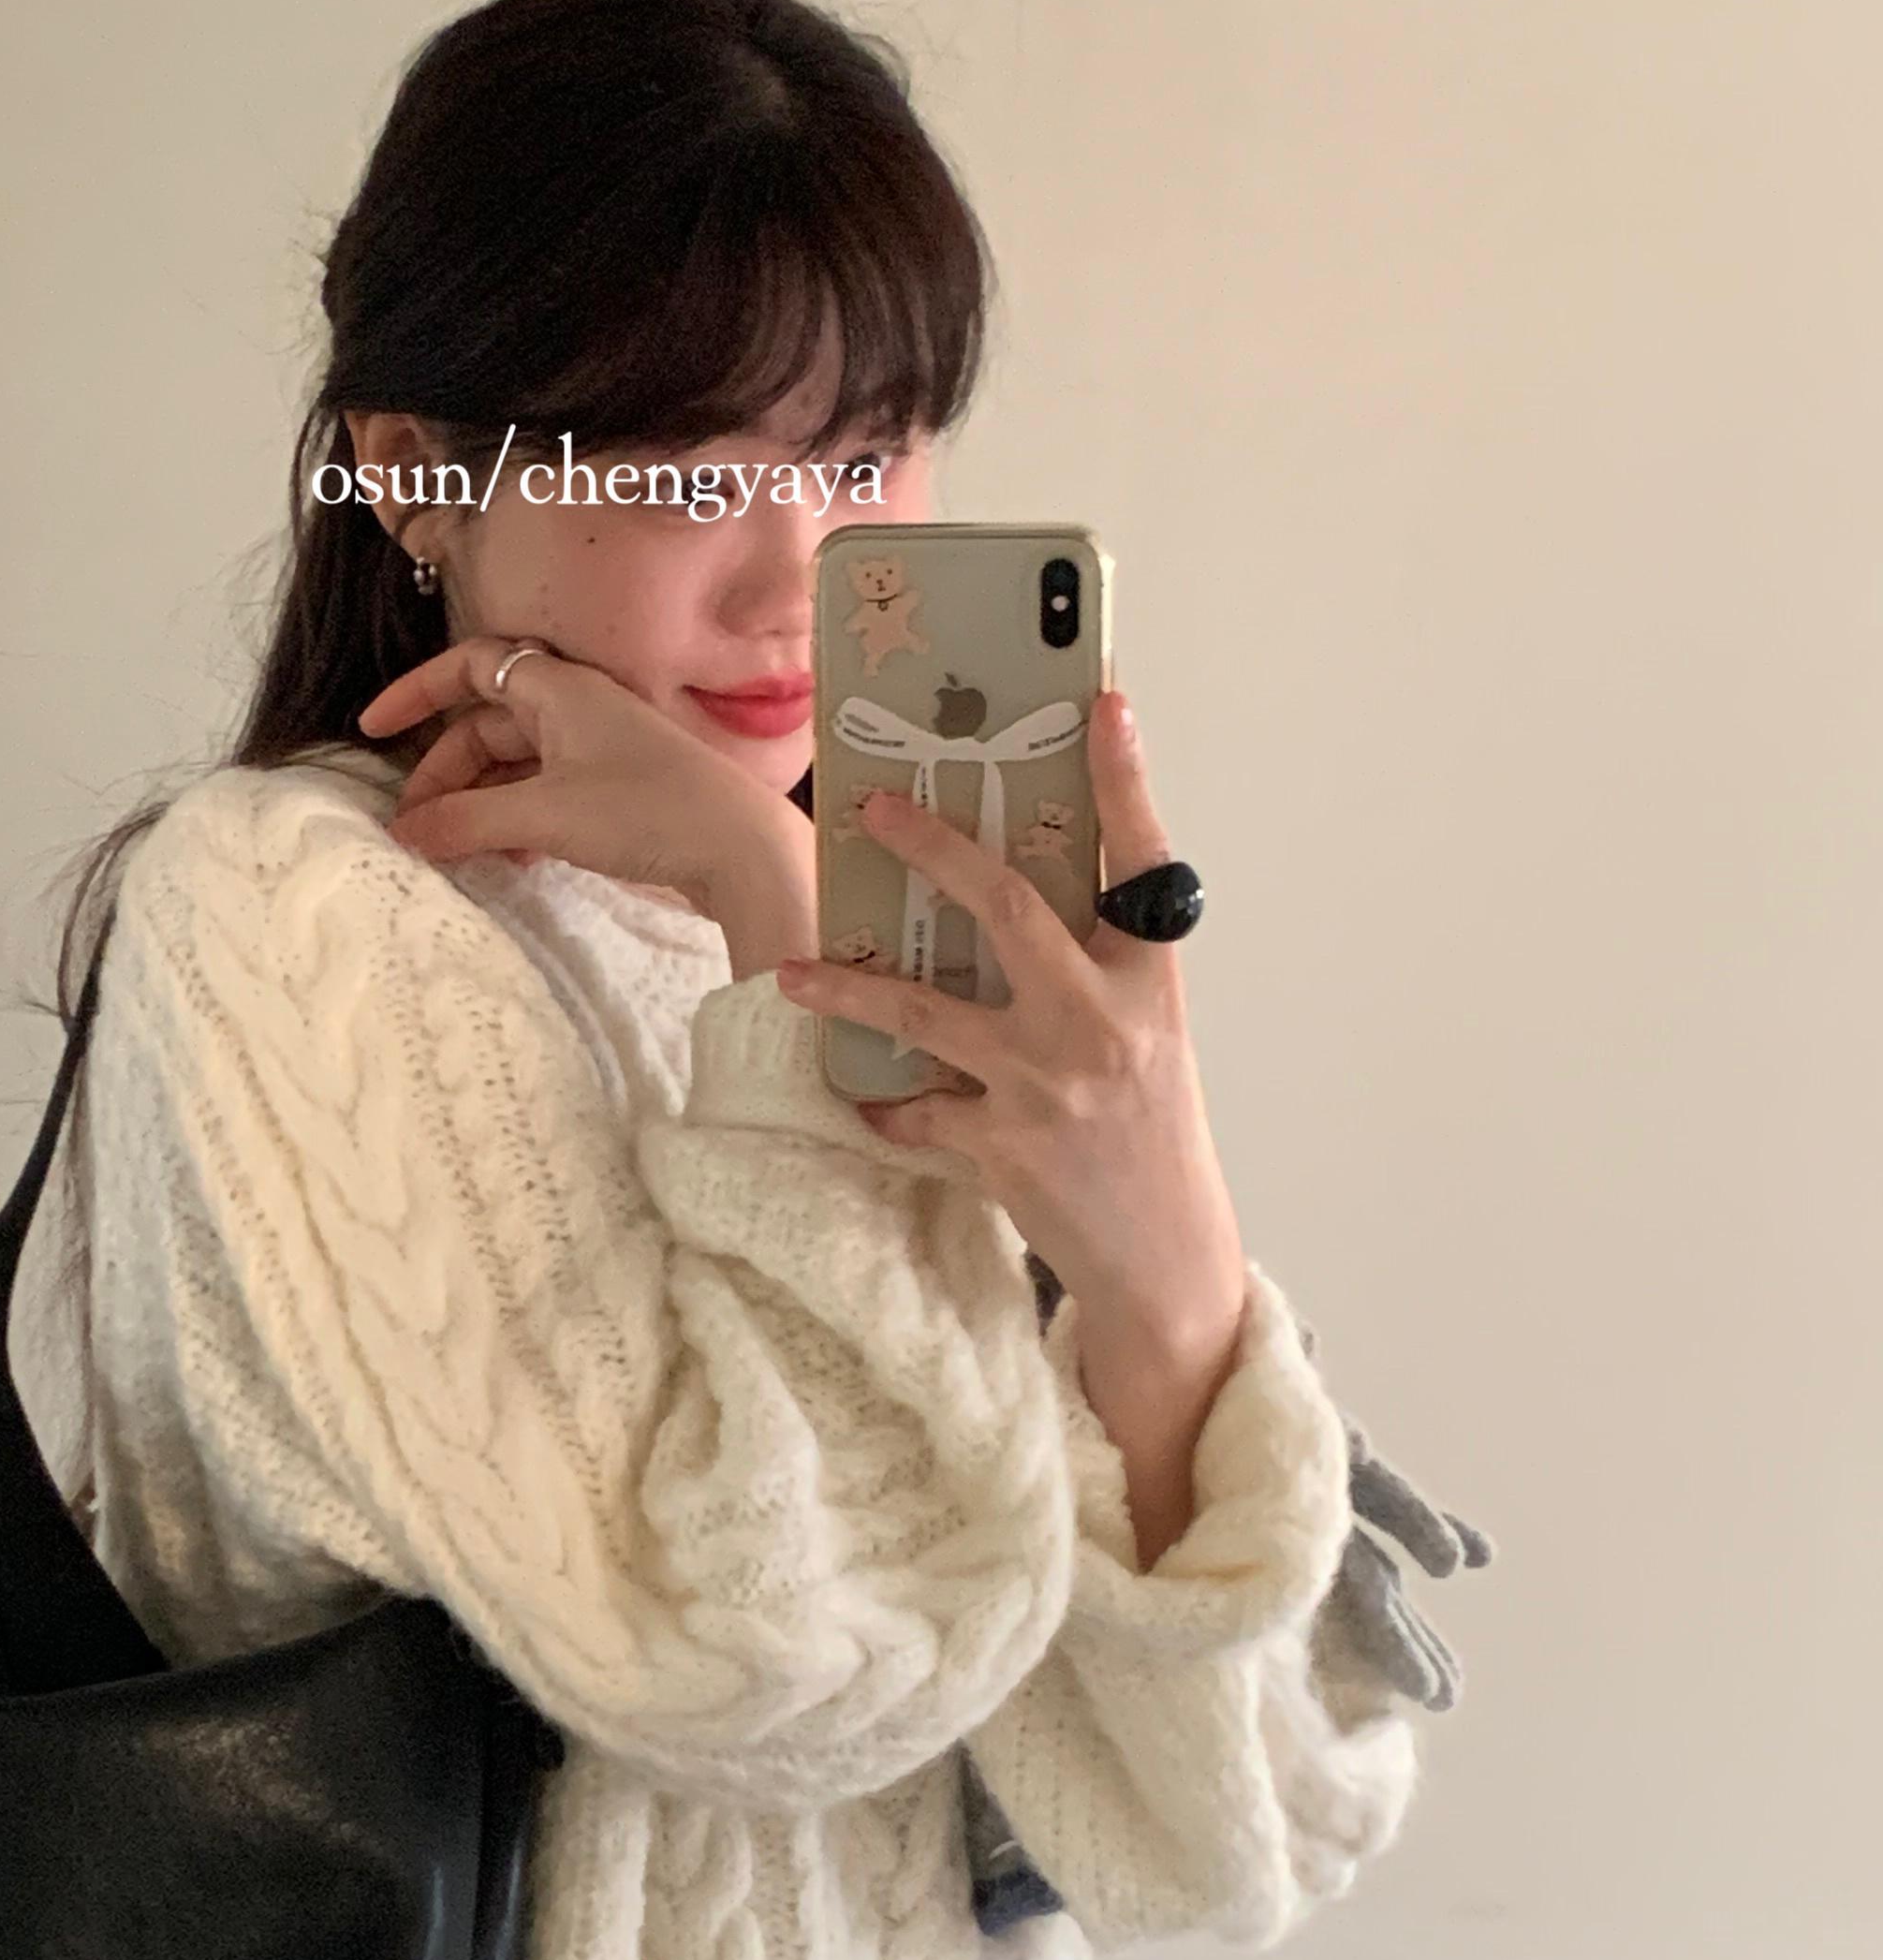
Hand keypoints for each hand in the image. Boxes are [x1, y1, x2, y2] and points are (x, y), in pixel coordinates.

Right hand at [356, 636, 805, 945]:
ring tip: (450, 848)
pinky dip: (513, 820)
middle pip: (487, 724)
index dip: (418, 692)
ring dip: (477, 802)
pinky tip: (504, 859)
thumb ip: (467, 821)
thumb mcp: (545, 815)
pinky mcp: (616, 792)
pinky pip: (544, 794)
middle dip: (444, 771)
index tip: (373, 729)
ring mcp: (598, 750)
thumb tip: (405, 832)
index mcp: (559, 688)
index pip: (472, 666)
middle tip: (413, 825)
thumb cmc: (648, 812)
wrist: (741, 850)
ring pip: (515, 765)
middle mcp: (577, 708)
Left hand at [777, 691, 1244, 1364]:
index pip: (1142, 860)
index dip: (1124, 780)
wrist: (1162, 1253)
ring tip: (797, 973)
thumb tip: (1015, 903)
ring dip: (850, 992)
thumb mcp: (1145, 1035)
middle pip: (1008, 909)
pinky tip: (870, 1100)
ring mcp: (1046, 1085)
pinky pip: (915, 1111)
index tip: (1102, 706)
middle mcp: (1102, 1023)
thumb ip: (1095, 971)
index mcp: (1149, 981)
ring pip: (925, 1015)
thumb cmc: (1150, 1132)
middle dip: (935, 851)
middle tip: (876, 810)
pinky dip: (887, 1106)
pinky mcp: (1001, 1145)